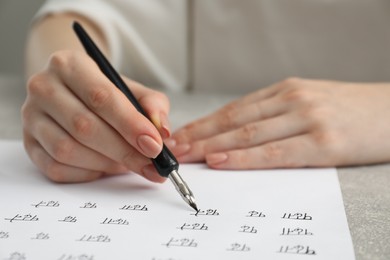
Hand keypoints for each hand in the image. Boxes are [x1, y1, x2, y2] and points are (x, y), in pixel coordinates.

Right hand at [22, 50, 169, 182]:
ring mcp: (32, 118)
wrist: (71, 91)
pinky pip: (57, 168)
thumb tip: (162, 132)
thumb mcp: (132, 89)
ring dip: (106, 164)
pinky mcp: (29, 144)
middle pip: (84, 126)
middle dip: (124, 151)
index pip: (101, 97)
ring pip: (68, 150)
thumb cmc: (104, 92)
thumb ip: (153, 105)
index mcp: (69, 65)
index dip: (130, 124)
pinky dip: (87, 172)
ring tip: (129, 164)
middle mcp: (43, 88)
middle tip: (151, 165)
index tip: (155, 145)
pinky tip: (105, 167)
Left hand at [168, 78, 389, 168]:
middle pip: (234, 120)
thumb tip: (239, 133)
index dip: (205, 123)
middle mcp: (292, 100)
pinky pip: (275, 152)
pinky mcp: (324, 143)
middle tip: (174, 148)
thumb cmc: (350, 111)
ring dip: (212, 146)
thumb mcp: (309, 101)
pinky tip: (222, 161)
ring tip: (187, 156)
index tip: (182, 135)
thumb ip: (276, 113)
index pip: (235, 109)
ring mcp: (308, 119)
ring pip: (248, 134)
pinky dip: (244, 158)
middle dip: (200, 135)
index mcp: (286, 91)